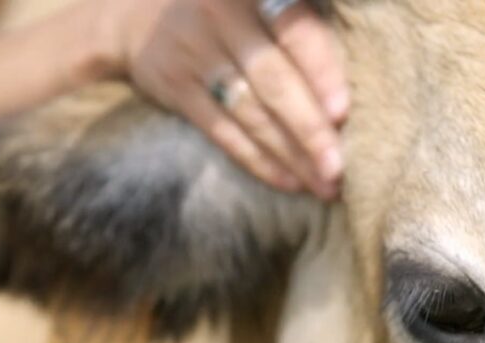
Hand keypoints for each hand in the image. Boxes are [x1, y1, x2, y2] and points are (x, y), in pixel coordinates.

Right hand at [99, 0, 347, 198]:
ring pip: (250, 112)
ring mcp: (195, 53)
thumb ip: (301, 34)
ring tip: (322, 183)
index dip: (321, 71)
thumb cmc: (228, 13)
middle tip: (338, 167)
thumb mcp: (258, 5)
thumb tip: (348, 99)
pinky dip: (257, 159)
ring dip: (290, 153)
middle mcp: (222, 16)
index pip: (295, 31)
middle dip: (310, 129)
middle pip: (274, 80)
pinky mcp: (175, 87)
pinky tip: (287, 180)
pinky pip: (222, 131)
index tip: (343, 112)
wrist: (136, 16)